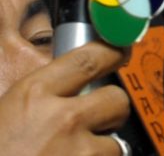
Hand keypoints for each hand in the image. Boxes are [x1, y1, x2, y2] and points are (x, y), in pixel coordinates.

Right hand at [0, 42, 130, 155]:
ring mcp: (79, 152)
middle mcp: (62, 119)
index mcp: (33, 95)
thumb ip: (36, 99)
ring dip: (101, 150)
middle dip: (110, 110)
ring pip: (115, 142)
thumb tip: (66, 87)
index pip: (90, 58)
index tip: (120, 51)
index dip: (112, 51)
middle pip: (116, 98)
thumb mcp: (2, 115)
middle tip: (95, 120)